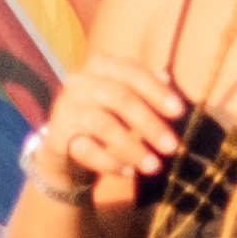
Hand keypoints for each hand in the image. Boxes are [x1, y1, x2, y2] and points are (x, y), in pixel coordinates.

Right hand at [41, 55, 194, 209]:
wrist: (66, 146)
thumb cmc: (107, 116)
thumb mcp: (127, 99)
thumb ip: (146, 88)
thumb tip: (167, 79)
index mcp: (101, 65)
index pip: (132, 71)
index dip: (156, 91)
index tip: (179, 112)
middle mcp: (80, 81)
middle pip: (119, 98)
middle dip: (150, 124)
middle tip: (172, 147)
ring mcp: (66, 108)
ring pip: (103, 125)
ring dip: (133, 148)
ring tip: (154, 167)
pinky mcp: (57, 136)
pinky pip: (86, 150)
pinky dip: (110, 162)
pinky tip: (129, 172)